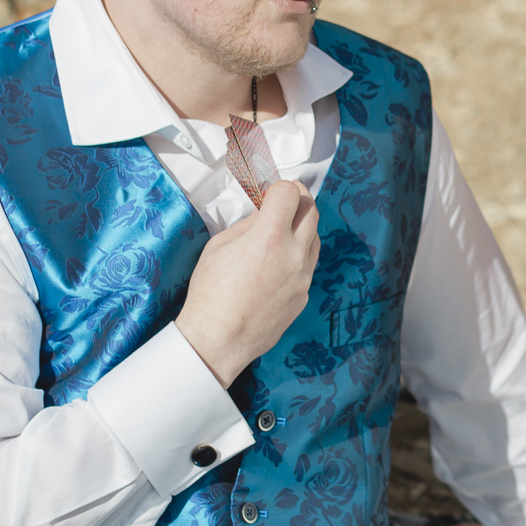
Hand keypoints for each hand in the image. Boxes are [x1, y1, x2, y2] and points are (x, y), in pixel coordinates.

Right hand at [175, 180, 318, 386]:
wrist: (218, 339)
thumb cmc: (210, 292)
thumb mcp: (220, 245)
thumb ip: (248, 224)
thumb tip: (264, 212)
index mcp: (270, 237)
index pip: (290, 192)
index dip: (280, 187)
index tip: (271, 191)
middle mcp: (294, 254)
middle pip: (311, 210)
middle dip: (298, 199)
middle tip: (284, 200)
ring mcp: (303, 277)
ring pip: (315, 237)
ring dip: (302, 226)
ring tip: (281, 230)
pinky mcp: (304, 295)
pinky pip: (309, 265)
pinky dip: (298, 255)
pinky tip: (278, 262)